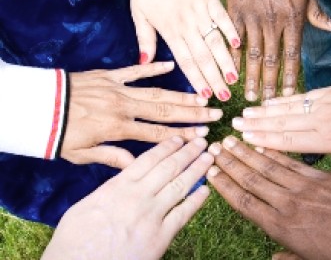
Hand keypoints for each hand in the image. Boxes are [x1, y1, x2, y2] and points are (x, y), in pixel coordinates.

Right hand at [42, 137, 211, 259]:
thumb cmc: (74, 241)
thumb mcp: (84, 206)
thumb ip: (109, 190)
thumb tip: (123, 181)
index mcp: (118, 187)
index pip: (148, 160)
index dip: (167, 147)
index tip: (179, 138)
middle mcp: (138, 197)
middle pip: (169, 168)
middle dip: (188, 153)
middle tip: (202, 142)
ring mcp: (151, 217)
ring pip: (180, 186)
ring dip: (196, 170)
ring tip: (208, 158)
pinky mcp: (160, 238)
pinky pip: (183, 214)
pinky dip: (196, 200)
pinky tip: (205, 190)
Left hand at [62, 62, 222, 168]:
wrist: (39, 106)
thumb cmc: (59, 134)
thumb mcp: (82, 154)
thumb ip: (112, 157)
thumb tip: (137, 165)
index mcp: (118, 129)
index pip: (158, 134)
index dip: (183, 135)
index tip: (204, 135)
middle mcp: (124, 108)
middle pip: (165, 111)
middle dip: (193, 113)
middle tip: (216, 113)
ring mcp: (118, 89)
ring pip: (156, 92)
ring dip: (181, 94)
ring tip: (203, 96)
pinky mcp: (109, 75)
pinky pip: (134, 71)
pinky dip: (152, 68)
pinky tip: (170, 65)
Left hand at [131, 0, 239, 101]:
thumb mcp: (139, 12)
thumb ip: (144, 38)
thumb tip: (145, 63)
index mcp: (170, 31)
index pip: (185, 61)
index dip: (196, 79)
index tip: (205, 96)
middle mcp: (187, 25)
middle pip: (203, 56)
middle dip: (215, 78)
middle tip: (224, 96)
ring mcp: (200, 11)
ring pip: (215, 40)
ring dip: (225, 60)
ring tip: (234, 78)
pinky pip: (222, 16)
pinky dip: (230, 29)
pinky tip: (237, 45)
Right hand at [207, 136, 330, 259]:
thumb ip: (290, 258)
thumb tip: (273, 258)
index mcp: (284, 228)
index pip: (245, 203)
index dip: (226, 186)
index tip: (212, 173)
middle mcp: (289, 204)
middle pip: (252, 179)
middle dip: (231, 163)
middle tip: (215, 148)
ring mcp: (305, 187)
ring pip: (269, 166)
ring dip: (248, 151)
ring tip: (232, 138)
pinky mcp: (321, 175)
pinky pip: (292, 160)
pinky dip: (275, 150)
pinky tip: (263, 140)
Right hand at [227, 0, 330, 100]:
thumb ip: (316, 12)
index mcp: (293, 18)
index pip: (293, 55)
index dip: (290, 77)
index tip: (288, 96)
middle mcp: (273, 22)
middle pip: (272, 60)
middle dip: (269, 84)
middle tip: (265, 104)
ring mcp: (253, 18)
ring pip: (252, 54)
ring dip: (251, 77)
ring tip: (249, 96)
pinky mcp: (235, 12)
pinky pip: (233, 39)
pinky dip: (232, 57)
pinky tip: (232, 73)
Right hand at [231, 81, 330, 179]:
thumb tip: (324, 184)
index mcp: (327, 141)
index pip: (288, 141)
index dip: (264, 141)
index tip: (245, 141)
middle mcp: (320, 121)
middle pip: (281, 123)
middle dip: (255, 125)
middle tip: (233, 126)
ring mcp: (322, 104)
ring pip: (286, 108)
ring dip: (263, 111)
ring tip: (243, 113)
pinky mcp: (327, 92)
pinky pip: (299, 96)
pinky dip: (282, 99)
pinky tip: (268, 101)